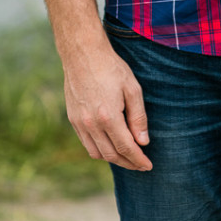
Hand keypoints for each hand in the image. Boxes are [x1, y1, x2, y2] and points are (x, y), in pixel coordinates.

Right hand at [62, 38, 152, 171]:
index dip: (138, 160)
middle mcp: (91, 124)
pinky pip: (86, 143)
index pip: (126, 148)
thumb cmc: (111, 67)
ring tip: (127, 156)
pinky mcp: (72, 119)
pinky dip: (99, 150)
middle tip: (140, 164)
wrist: (83, 53)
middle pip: (111, 155)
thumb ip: (138, 117)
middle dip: (128, 163)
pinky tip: (109, 144)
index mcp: (108, 117)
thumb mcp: (132, 88)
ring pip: (97, 153)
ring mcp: (79, 123)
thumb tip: (143, 142)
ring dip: (113, 159)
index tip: (148, 166)